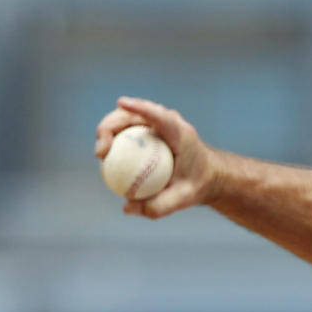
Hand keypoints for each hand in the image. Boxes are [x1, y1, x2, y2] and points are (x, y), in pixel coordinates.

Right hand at [94, 96, 219, 217]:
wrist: (209, 175)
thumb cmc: (198, 185)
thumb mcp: (184, 199)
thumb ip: (159, 206)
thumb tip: (127, 207)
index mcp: (180, 132)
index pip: (159, 114)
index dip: (140, 106)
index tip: (122, 103)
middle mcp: (167, 121)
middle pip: (132, 114)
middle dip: (110, 125)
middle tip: (102, 152)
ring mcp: (156, 122)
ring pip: (125, 117)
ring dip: (107, 130)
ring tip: (102, 154)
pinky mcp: (148, 127)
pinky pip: (126, 128)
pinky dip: (113, 137)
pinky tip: (106, 154)